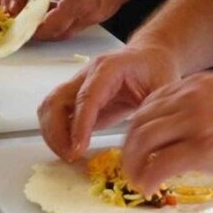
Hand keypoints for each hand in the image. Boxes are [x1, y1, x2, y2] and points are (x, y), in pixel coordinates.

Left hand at [27, 0, 156, 39]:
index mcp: (83, 0)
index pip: (52, 24)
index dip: (33, 26)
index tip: (18, 21)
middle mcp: (90, 14)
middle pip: (58, 32)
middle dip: (38, 30)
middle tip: (20, 20)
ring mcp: (97, 16)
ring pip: (67, 30)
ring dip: (49, 27)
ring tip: (32, 15)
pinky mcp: (100, 14)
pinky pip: (76, 24)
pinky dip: (61, 21)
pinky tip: (51, 8)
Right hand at [37, 44, 180, 160]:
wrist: (150, 56)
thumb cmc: (156, 69)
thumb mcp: (162, 88)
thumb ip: (151, 112)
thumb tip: (139, 144)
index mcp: (109, 68)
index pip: (87, 96)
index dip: (79, 124)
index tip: (78, 148)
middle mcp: (86, 74)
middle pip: (56, 100)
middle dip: (57, 132)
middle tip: (72, 156)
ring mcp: (77, 84)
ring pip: (49, 107)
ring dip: (52, 134)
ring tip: (69, 155)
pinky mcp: (75, 97)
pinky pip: (54, 114)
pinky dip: (55, 133)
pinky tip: (69, 148)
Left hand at [120, 72, 212, 194]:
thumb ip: (201, 107)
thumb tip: (185, 129)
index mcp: (193, 86)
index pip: (149, 105)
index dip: (137, 128)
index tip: (137, 145)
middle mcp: (188, 99)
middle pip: (139, 123)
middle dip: (129, 148)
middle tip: (131, 167)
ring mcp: (194, 122)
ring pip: (143, 141)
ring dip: (134, 164)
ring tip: (137, 180)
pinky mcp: (203, 147)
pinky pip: (161, 163)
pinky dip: (148, 177)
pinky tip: (149, 187)